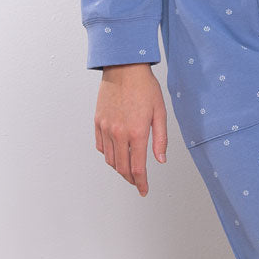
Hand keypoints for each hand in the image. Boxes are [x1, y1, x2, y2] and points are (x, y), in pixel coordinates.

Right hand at [94, 64, 167, 196]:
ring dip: (120, 168)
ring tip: (129, 169)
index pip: (137, 168)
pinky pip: (101, 146)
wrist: (124, 68)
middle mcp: (118, 133)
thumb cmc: (145, 87)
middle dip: (131, 179)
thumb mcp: (160, 113)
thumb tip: (160, 160)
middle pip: (122, 168)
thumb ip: (160, 139)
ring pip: (110, 159)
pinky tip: (117, 153)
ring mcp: (106, 128)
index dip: (141, 183)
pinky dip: (109, 155)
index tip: (144, 190)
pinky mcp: (98, 122)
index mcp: (136, 133)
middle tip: (138, 182)